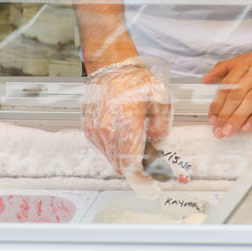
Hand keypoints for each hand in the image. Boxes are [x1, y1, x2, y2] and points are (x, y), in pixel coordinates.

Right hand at [82, 58, 170, 178]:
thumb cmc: (135, 81)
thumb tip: (157, 143)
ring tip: (136, 141)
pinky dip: (114, 148)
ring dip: (124, 157)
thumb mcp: (160, 98)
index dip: (140, 177)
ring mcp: (96, 130)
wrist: (112, 68)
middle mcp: (107, 128)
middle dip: (135, 167)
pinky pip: (103, 149)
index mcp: (127, 121)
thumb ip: (162, 124)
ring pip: (111, 159)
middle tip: (148, 159)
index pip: (130, 162)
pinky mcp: (89, 129)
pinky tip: (123, 134)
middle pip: (120, 165)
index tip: (150, 183)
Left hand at [203, 40, 251, 137]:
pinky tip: (250, 125)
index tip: (212, 117)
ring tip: (229, 130)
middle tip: (218, 129)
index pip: (228, 84)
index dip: (218, 102)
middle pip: (238, 92)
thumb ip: (228, 67)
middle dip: (225, 113)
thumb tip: (207, 77)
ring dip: (238, 116)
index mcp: (249, 61)